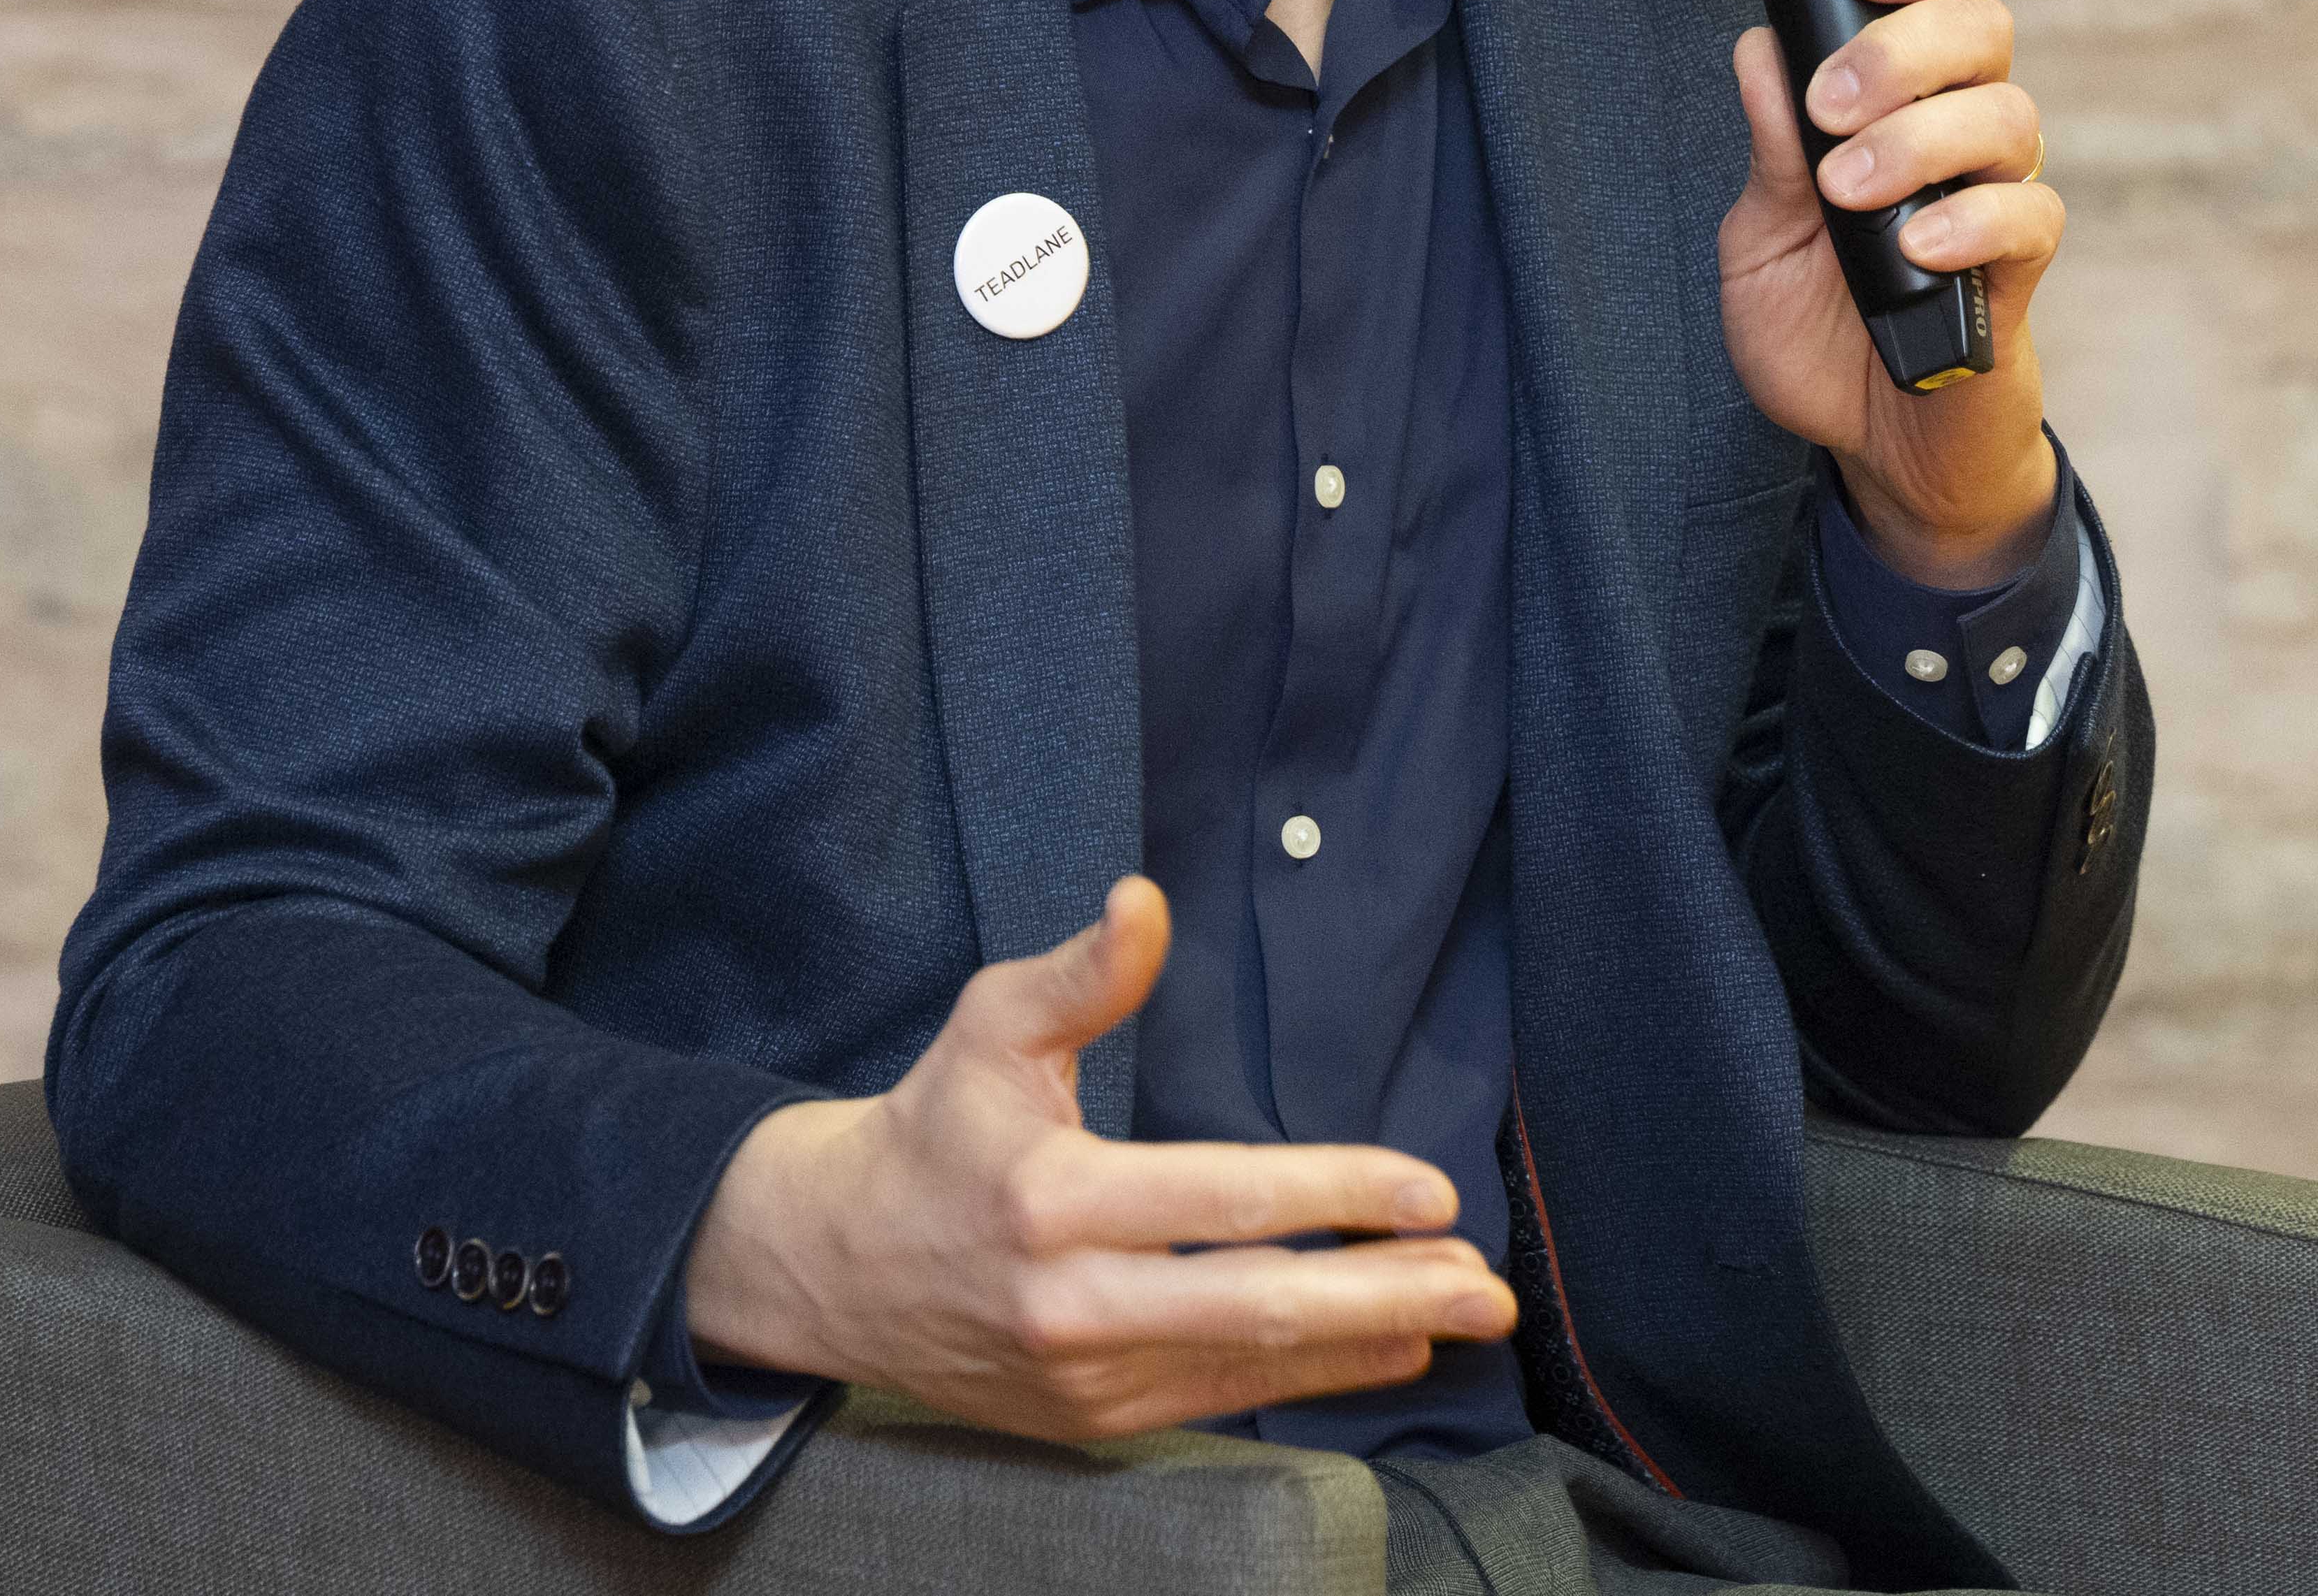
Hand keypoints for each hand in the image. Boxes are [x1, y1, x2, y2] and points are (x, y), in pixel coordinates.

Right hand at [681, 878, 1513, 1438]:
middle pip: (1256, 1305)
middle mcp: (1071, 1302)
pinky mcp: (1090, 1418)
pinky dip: (1312, 1379)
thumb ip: (1085, 971)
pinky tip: (1387, 1352)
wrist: (830, 1267)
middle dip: (1387, 1295)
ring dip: (1370, 1340)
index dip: (1337, 1195)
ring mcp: (1082, 1374)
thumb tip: (1148, 898)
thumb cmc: (933, 1127)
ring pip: (1252, 1363)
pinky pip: (1221, 1399)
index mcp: (1054, 1199)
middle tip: (1487, 1285)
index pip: (1226, 1200)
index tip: (1432, 1192)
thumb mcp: (991, 1027)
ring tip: (1465, 1314)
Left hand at [1722, 0, 2066, 590]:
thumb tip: (1760, 47)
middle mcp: (1963, 131)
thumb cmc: (1819, 329)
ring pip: (2009, 116)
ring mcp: (1997, 197)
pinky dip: (1971, 221)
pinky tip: (1916, 247)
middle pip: (1983, 27)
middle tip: (1831, 104)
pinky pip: (2029, 217)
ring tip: (1848, 191)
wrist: (1869, 444)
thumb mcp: (1763, 237)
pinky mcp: (2020, 271)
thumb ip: (1770, 149)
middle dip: (1902, 47)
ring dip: (1920, 140)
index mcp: (1905, 99)